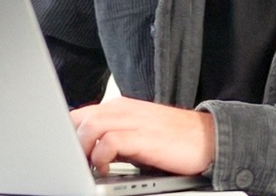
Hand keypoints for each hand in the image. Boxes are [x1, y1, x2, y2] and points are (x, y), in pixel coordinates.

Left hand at [71, 96, 215, 175]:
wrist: (208, 138)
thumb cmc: (173, 138)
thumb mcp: (138, 132)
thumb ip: (113, 136)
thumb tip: (87, 150)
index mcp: (120, 107)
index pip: (80, 114)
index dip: (68, 134)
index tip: (67, 153)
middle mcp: (124, 109)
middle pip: (80, 118)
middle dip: (71, 142)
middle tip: (76, 162)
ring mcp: (134, 121)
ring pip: (91, 126)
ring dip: (84, 148)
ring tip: (89, 165)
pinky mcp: (144, 137)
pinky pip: (110, 141)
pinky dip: (101, 156)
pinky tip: (104, 167)